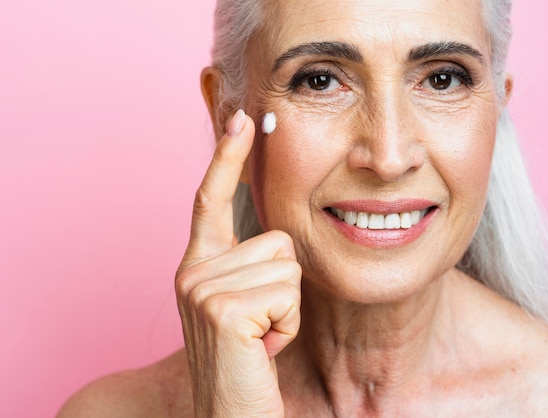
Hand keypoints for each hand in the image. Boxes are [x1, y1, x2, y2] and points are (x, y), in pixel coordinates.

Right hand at [175, 109, 301, 416]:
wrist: (230, 414)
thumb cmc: (244, 361)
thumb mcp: (244, 304)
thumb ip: (249, 265)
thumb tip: (277, 234)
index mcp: (198, 265)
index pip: (211, 199)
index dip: (227, 157)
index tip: (242, 118)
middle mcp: (192, 270)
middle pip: (279, 240)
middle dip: (285, 287)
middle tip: (260, 325)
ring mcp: (203, 288)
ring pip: (288, 267)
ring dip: (287, 308)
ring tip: (259, 338)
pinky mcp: (224, 308)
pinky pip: (288, 294)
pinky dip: (286, 325)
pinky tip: (260, 348)